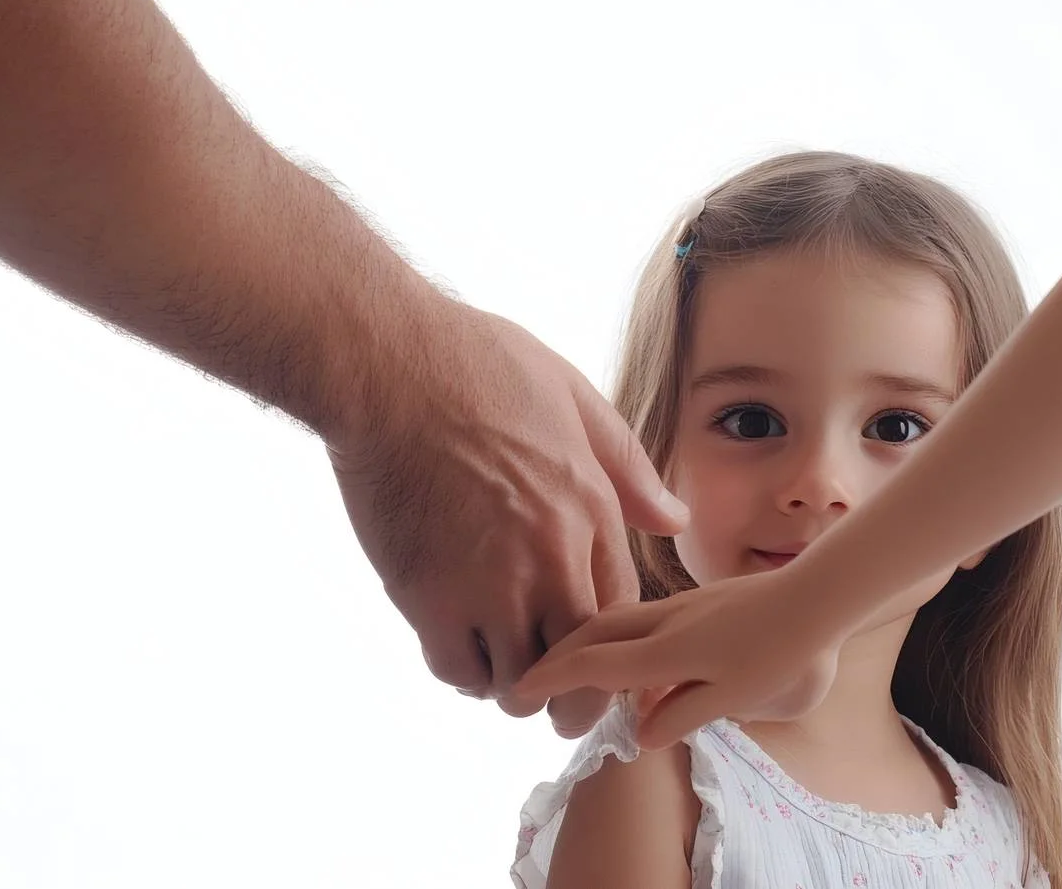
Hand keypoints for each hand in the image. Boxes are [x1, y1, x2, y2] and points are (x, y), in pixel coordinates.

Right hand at [327, 298, 688, 735]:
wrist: (386, 365)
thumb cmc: (477, 366)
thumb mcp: (575, 398)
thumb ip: (627, 468)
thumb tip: (674, 521)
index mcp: (592, 509)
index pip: (623, 612)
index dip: (611, 645)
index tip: (594, 657)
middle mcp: (552, 556)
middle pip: (584, 668)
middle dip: (574, 696)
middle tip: (554, 696)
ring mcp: (491, 582)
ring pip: (521, 681)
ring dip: (513, 683)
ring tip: (499, 663)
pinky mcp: (429, 597)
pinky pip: (459, 671)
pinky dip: (462, 671)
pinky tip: (456, 644)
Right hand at [512, 566, 846, 749]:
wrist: (820, 597)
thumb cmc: (784, 656)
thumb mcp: (736, 699)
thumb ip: (685, 714)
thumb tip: (641, 732)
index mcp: (666, 652)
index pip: (593, 665)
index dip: (552, 679)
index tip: (519, 693)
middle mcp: (665, 622)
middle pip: (594, 632)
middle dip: (558, 654)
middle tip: (533, 679)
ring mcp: (682, 606)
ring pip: (616, 618)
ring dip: (587, 640)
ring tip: (574, 667)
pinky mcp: (700, 601)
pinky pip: (641, 616)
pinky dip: (617, 634)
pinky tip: (631, 654)